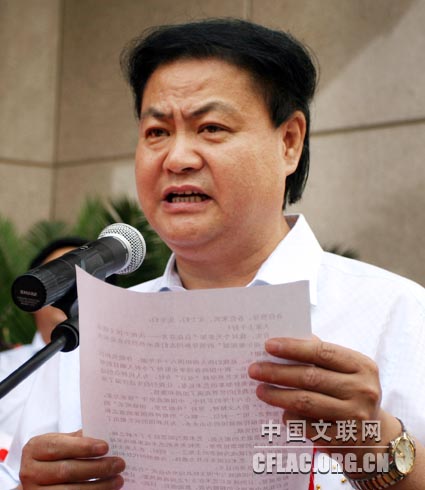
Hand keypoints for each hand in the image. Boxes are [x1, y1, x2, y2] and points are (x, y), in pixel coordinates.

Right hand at [19, 430, 124, 488]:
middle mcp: (30, 471)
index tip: (105, 447)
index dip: (83, 447)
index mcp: (35, 448)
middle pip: (66, 471)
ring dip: (98, 486)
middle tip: (119, 464)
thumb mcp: (62, 442)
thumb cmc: (55, 455)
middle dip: (96, 468)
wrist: (38, 478)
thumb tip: (105, 436)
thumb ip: (78, 439)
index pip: (59, 446)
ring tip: (118, 480)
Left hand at [248, 337, 398, 454]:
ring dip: (278, 395)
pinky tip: (280, 412)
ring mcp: (355, 416)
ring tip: (260, 390)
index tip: (268, 345)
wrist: (375, 437)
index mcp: (362, 365)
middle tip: (254, 369)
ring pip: (306, 402)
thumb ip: (320, 355)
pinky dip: (290, 417)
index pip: (322, 352)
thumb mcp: (346, 371)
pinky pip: (307, 426)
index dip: (293, 348)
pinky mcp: (344, 439)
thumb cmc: (350, 393)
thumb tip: (283, 343)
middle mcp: (362, 390)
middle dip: (278, 372)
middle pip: (310, 377)